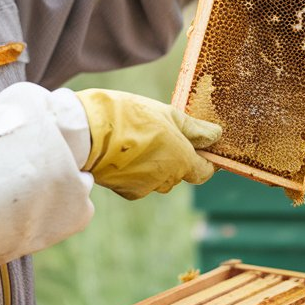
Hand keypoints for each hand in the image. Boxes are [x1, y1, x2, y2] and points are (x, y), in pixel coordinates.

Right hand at [74, 89, 220, 199]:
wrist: (88, 133)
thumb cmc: (129, 117)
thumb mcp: (167, 114)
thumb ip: (194, 128)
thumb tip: (216, 135)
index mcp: (181, 161)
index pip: (204, 171)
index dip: (206, 160)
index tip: (202, 147)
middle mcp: (167, 179)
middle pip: (180, 173)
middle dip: (177, 157)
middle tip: (163, 133)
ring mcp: (146, 187)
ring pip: (159, 177)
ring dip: (156, 164)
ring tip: (140, 139)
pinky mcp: (126, 191)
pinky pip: (140, 182)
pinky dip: (138, 170)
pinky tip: (126, 151)